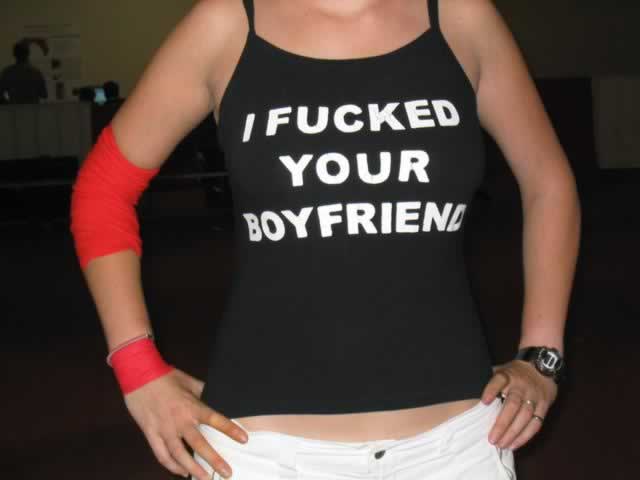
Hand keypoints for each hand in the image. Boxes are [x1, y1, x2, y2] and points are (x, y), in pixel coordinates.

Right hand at [123, 367, 248, 479]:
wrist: (139, 376)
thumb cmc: (166, 377)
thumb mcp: (190, 382)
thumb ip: (203, 392)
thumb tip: (217, 397)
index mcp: (192, 406)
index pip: (215, 420)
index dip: (230, 430)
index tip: (244, 439)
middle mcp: (180, 420)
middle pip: (199, 444)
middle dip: (214, 460)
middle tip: (227, 473)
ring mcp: (164, 429)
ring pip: (179, 455)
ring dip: (193, 469)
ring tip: (205, 478)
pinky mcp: (151, 433)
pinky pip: (161, 454)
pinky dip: (172, 466)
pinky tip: (182, 472)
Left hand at [480, 360, 557, 450]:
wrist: (542, 368)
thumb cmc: (515, 374)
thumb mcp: (502, 370)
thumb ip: (490, 382)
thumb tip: (469, 395)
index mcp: (508, 375)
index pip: (499, 380)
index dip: (491, 390)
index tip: (484, 402)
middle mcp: (522, 386)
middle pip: (512, 405)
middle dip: (502, 424)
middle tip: (492, 439)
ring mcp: (534, 396)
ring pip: (525, 417)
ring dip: (513, 433)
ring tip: (501, 444)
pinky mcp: (544, 406)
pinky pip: (536, 424)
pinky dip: (525, 436)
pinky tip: (514, 444)